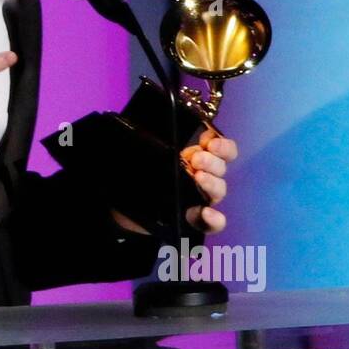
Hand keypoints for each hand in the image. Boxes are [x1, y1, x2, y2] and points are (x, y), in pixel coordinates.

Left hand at [109, 127, 237, 236]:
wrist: (126, 203)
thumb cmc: (139, 171)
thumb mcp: (144, 151)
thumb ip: (152, 140)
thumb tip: (146, 125)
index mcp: (197, 157)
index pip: (222, 150)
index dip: (222, 145)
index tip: (209, 141)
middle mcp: (203, 176)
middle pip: (221, 168)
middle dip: (212, 161)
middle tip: (196, 159)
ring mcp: (201, 199)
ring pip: (219, 190)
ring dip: (212, 183)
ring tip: (198, 177)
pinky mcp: (195, 220)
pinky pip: (213, 223)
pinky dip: (214, 219)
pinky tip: (206, 213)